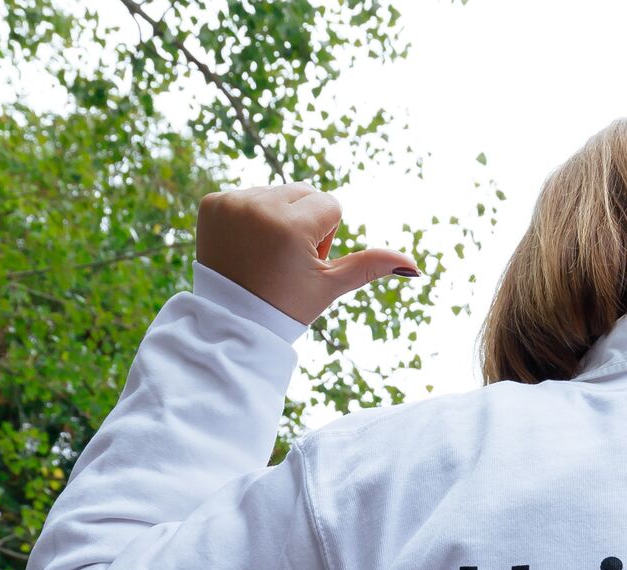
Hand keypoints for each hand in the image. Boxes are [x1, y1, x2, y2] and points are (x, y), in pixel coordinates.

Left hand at [196, 183, 419, 324]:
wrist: (231, 321)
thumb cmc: (286, 305)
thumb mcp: (332, 285)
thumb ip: (371, 265)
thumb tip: (414, 265)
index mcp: (290, 225)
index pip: (330, 205)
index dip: (325, 236)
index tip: (304, 261)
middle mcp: (258, 206)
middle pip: (304, 193)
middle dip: (303, 221)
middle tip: (284, 259)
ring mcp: (231, 203)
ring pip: (277, 192)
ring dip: (277, 217)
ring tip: (263, 253)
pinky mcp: (212, 203)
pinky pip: (247, 195)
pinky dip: (250, 216)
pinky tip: (245, 244)